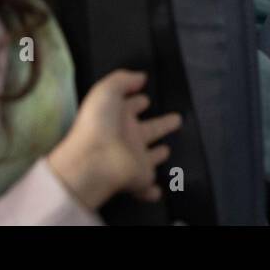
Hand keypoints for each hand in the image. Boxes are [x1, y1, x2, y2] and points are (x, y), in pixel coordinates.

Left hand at [46, 70, 181, 210]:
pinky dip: (152, 190)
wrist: (94, 161)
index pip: (131, 107)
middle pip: (148, 130)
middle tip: (176, 119)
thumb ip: (123, 80)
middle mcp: (127, 138)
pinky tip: (158, 191)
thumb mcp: (106, 90)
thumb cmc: (99, 123)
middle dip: (161, 124)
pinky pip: (147, 185)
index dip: (138, 101)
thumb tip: (141, 77)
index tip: (146, 97)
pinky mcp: (139, 178)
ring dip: (157, 155)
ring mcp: (134, 159)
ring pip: (149, 157)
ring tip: (167, 150)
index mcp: (118, 117)